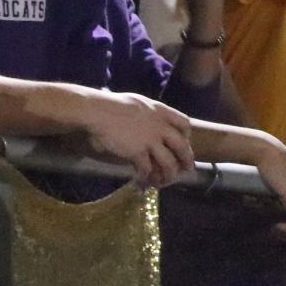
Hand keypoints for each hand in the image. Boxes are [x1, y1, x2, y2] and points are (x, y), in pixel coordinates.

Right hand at [78, 88, 193, 185]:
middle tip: (188, 170)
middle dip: (187, 160)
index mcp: (161, 111)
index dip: (186, 135)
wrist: (96, 111)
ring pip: (168, 163)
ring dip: (168, 175)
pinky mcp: (137, 152)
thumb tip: (149, 118)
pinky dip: (145, 178)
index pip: (184, 124)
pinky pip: (146, 169)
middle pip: (182, 146)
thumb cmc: (111, 105)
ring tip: (163, 182)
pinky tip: (140, 182)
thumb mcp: (138, 103)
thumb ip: (149, 112)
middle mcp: (160, 126)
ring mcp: (150, 140)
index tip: (185, 142)